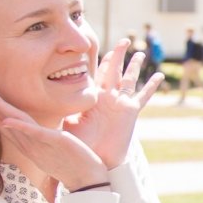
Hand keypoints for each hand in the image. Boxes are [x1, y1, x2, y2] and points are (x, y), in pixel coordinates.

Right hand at [0, 79, 109, 190]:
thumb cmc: (71, 161)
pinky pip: (35, 134)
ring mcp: (39, 144)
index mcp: (27, 141)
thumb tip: (33, 128)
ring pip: (12, 124)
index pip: (3, 122)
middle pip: (2, 120)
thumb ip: (40, 136)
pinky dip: (20, 128)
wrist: (87, 179)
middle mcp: (28, 143)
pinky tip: (8, 121)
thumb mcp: (52, 145)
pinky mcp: (54, 143)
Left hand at [61, 38, 161, 169]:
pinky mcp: (131, 112)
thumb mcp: (68, 123)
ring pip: (130, 78)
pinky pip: (143, 96)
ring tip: (140, 52)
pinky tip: (159, 76)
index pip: (97, 74)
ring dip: (135, 65)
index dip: (99, 60)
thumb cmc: (81, 145)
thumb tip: (44, 101)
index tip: (99, 47)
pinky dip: (151, 86)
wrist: (96, 161)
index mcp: (94, 99)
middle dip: (118, 55)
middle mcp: (108, 98)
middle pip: (115, 70)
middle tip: (124, 40)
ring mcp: (121, 104)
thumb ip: (62, 110)